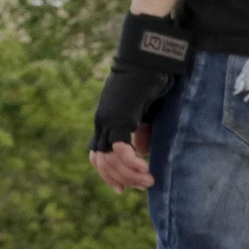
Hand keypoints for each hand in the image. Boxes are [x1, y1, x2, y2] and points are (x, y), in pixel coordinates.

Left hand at [88, 13, 191, 193]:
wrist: (147, 58)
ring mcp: (107, 120)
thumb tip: (141, 151)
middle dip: (122, 179)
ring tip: (149, 179)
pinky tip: (145, 167)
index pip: (97, 156)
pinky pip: (120, 149)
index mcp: (106, 120)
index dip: (108, 175)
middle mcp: (102, 122)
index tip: (122, 190)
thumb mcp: (147, 112)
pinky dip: (131, 163)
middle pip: (102, 163)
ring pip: (110, 160)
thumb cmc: (150, 79)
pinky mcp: (118, 118)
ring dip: (129, 174)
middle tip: (145, 184)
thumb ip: (142, 131)